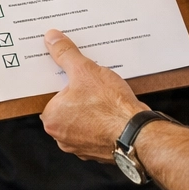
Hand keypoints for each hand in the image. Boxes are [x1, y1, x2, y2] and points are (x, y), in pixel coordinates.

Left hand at [39, 30, 145, 161]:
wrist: (137, 133)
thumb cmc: (110, 107)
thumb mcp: (85, 71)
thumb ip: (65, 54)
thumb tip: (52, 39)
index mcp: (52, 118)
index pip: (51, 94)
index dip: (63, 81)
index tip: (72, 74)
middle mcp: (62, 136)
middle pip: (66, 106)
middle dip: (78, 94)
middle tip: (90, 82)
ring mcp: (80, 146)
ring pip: (82, 118)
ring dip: (91, 107)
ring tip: (104, 95)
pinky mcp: (98, 150)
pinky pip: (96, 128)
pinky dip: (102, 120)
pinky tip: (112, 108)